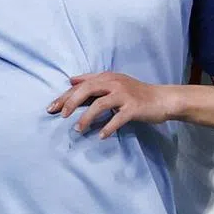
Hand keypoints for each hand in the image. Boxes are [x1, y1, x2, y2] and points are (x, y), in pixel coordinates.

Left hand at [47, 73, 179, 137]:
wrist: (162, 99)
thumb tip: (71, 80)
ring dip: (87, 117)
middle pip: (88, 90)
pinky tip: (100, 136)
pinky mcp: (134, 108)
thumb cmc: (136, 92)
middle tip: (61, 116)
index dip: (65, 96)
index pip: (81, 85)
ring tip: (78, 130)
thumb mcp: (114, 82)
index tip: (51, 107)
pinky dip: (108, 127)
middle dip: (71, 102)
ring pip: (100, 104)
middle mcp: (114, 83)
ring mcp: (125, 95)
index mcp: (107, 77)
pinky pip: (118, 118)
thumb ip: (92, 80)